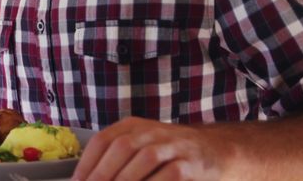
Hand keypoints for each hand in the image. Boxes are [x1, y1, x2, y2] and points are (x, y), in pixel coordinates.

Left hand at [73, 117, 223, 180]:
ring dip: (125, 179)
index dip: (87, 162)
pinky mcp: (191, 165)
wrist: (216, 151)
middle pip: (122, 147)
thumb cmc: (170, 152)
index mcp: (134, 126)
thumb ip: (117, 158)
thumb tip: (86, 179)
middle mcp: (152, 131)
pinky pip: (169, 174)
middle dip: (102, 173)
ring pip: (144, 158)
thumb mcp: (142, 144)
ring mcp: (173, 146)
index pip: (103, 139)